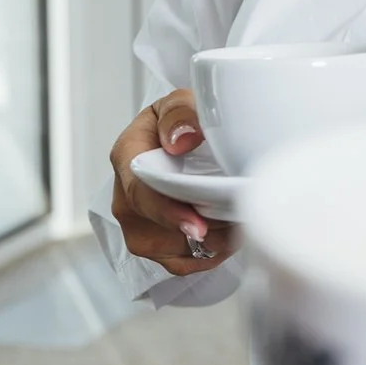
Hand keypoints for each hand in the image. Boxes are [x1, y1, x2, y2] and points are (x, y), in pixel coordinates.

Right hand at [109, 89, 239, 274]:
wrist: (180, 138)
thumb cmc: (180, 120)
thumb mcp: (181, 102)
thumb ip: (181, 113)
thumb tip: (183, 140)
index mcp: (127, 157)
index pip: (140, 193)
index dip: (169, 213)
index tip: (199, 226)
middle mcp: (125, 197)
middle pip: (159, 229)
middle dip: (204, 229)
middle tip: (240, 218)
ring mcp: (138, 225)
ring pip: (175, 250)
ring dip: (212, 241)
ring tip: (238, 218)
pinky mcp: (155, 244)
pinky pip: (183, 263)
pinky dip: (210, 255)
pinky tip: (229, 234)